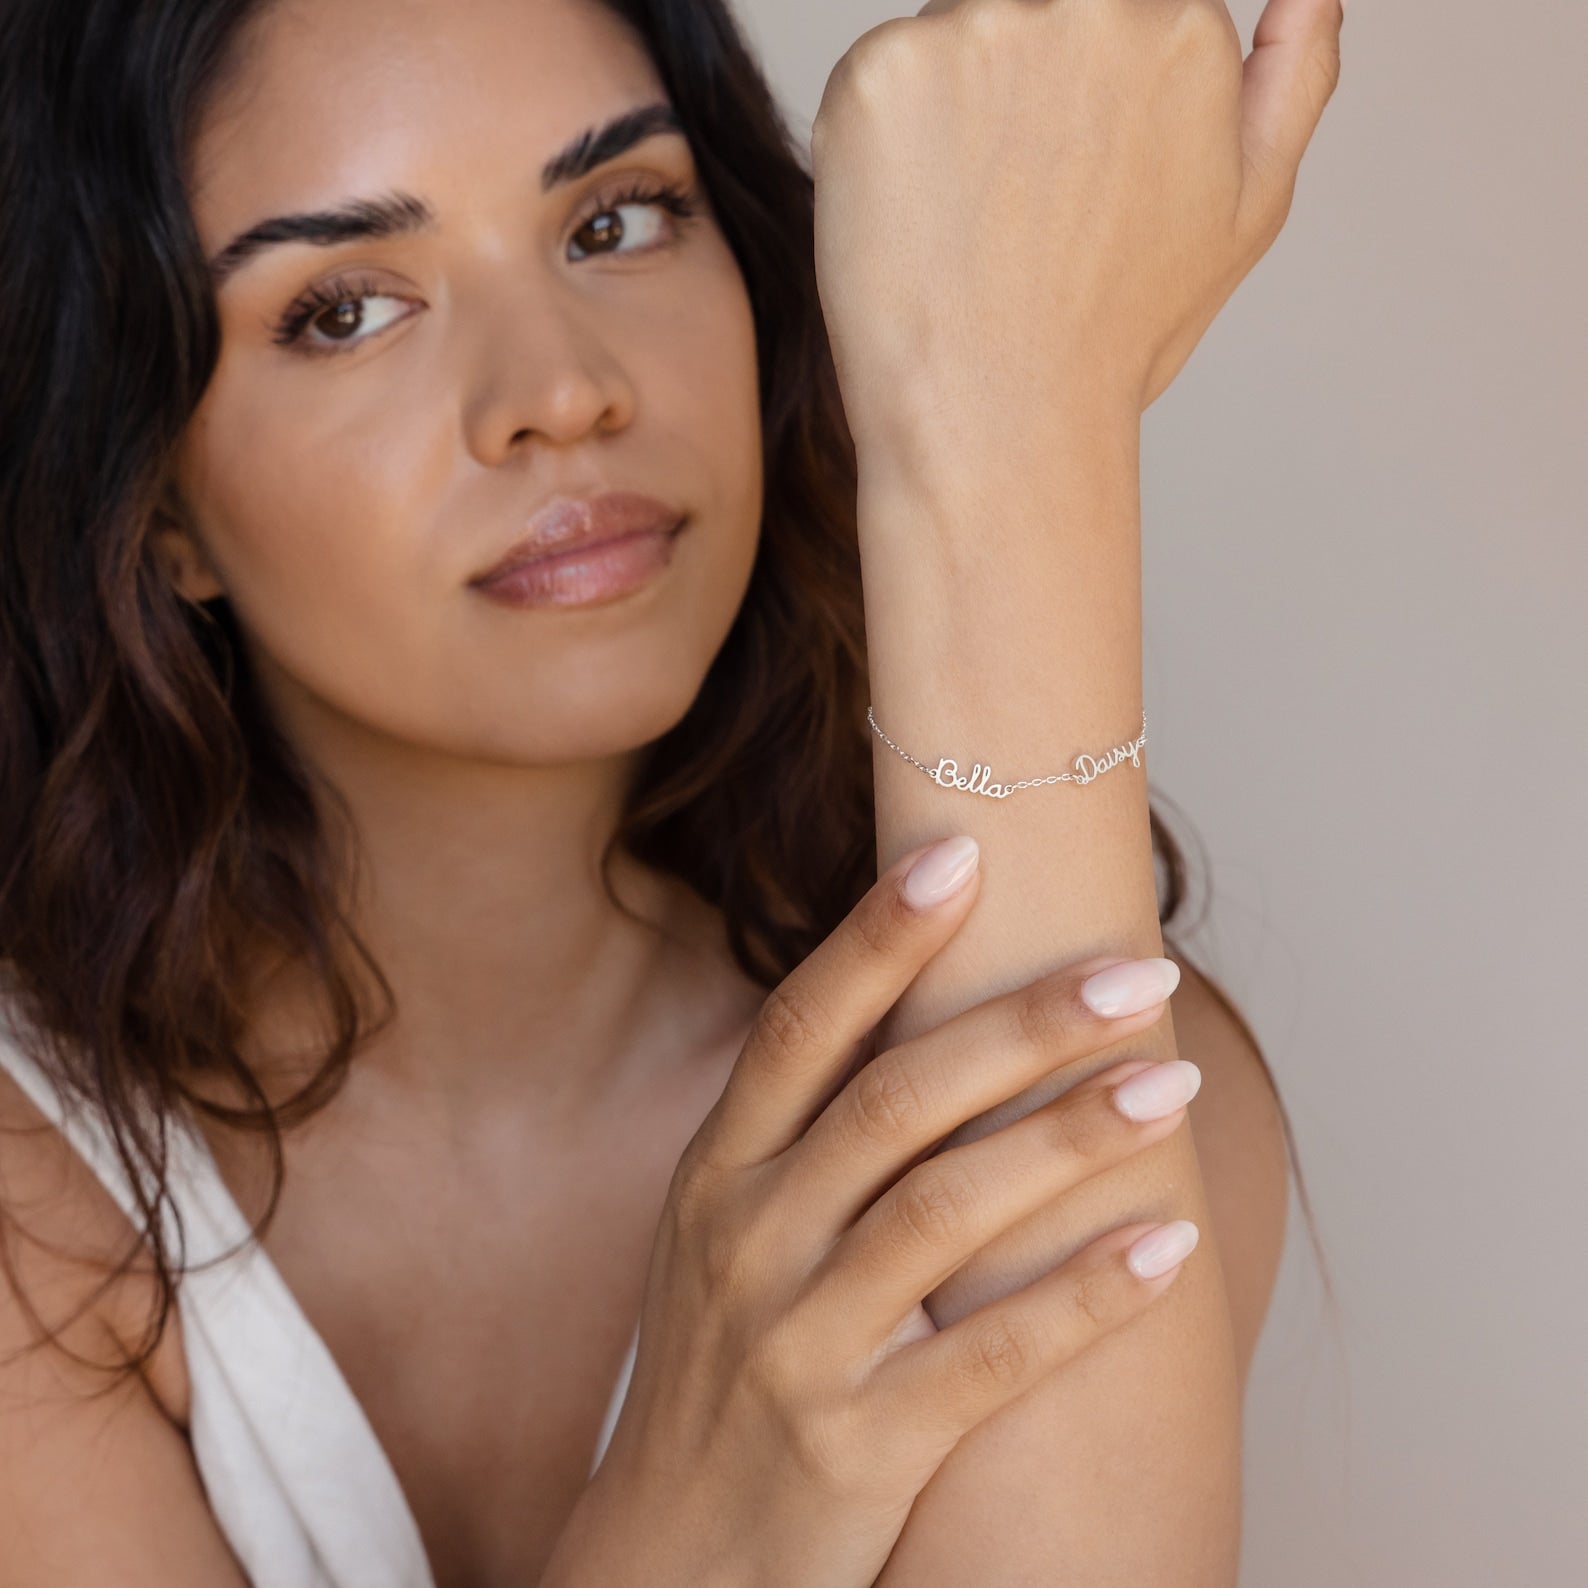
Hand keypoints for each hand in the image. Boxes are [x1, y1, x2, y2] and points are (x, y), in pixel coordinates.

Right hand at [541, 836, 1197, 1587]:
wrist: (666, 1564)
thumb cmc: (718, 1371)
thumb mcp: (724, 1236)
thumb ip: (798, 1136)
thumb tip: (918, 1016)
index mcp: (715, 1173)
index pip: (798, 1027)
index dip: (877, 936)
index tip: (962, 854)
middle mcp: (747, 1239)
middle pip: (894, 1099)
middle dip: (1020, 1022)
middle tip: (1134, 968)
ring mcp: (796, 1343)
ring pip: (948, 1209)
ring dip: (1070, 1136)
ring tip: (1171, 1078)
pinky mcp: (857, 1444)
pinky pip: (991, 1356)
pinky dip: (1086, 1295)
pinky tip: (1169, 1246)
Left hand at [810, 0, 1344, 445]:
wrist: (997, 420)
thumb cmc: (1113, 338)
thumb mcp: (1248, 211)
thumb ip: (1295, 78)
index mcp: (1181, 26)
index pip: (1120, 8)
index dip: (1082, 96)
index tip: (1064, 169)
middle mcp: (1087, 3)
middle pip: (1034, 7)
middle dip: (1021, 88)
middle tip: (1012, 201)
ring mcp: (978, 31)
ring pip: (952, 34)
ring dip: (949, 109)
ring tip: (967, 222)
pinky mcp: (881, 73)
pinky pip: (877, 77)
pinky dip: (882, 141)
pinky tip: (911, 221)